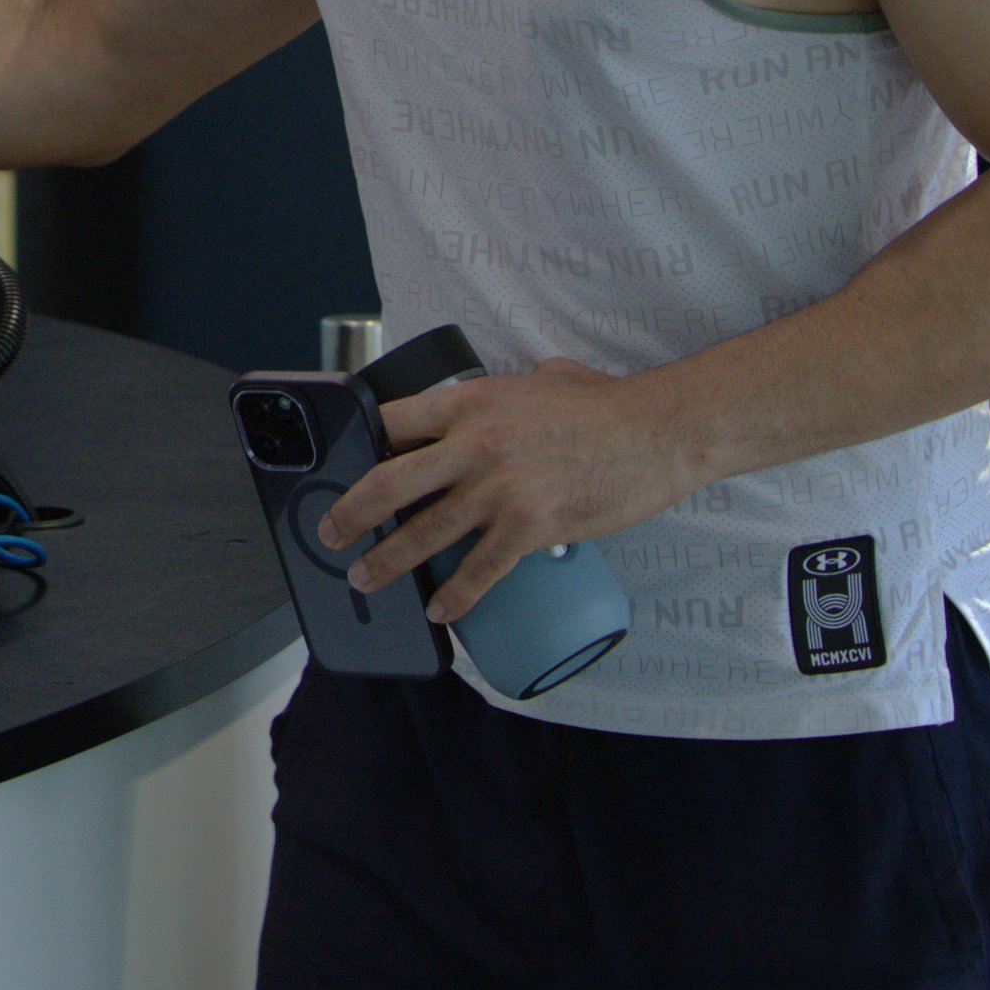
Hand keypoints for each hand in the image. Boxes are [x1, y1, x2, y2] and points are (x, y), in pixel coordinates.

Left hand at [312, 359, 698, 622]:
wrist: (658, 431)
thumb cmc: (606, 406)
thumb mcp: (542, 379)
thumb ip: (508, 392)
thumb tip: (503, 398)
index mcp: (470, 402)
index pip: (393, 422)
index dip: (363, 446)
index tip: (345, 468)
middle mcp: (474, 443)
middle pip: (389, 482)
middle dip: (351, 513)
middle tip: (331, 533)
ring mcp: (499, 487)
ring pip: (425, 532)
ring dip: (388, 561)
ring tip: (366, 577)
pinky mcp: (530, 526)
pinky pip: (480, 569)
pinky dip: (456, 595)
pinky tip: (440, 610)